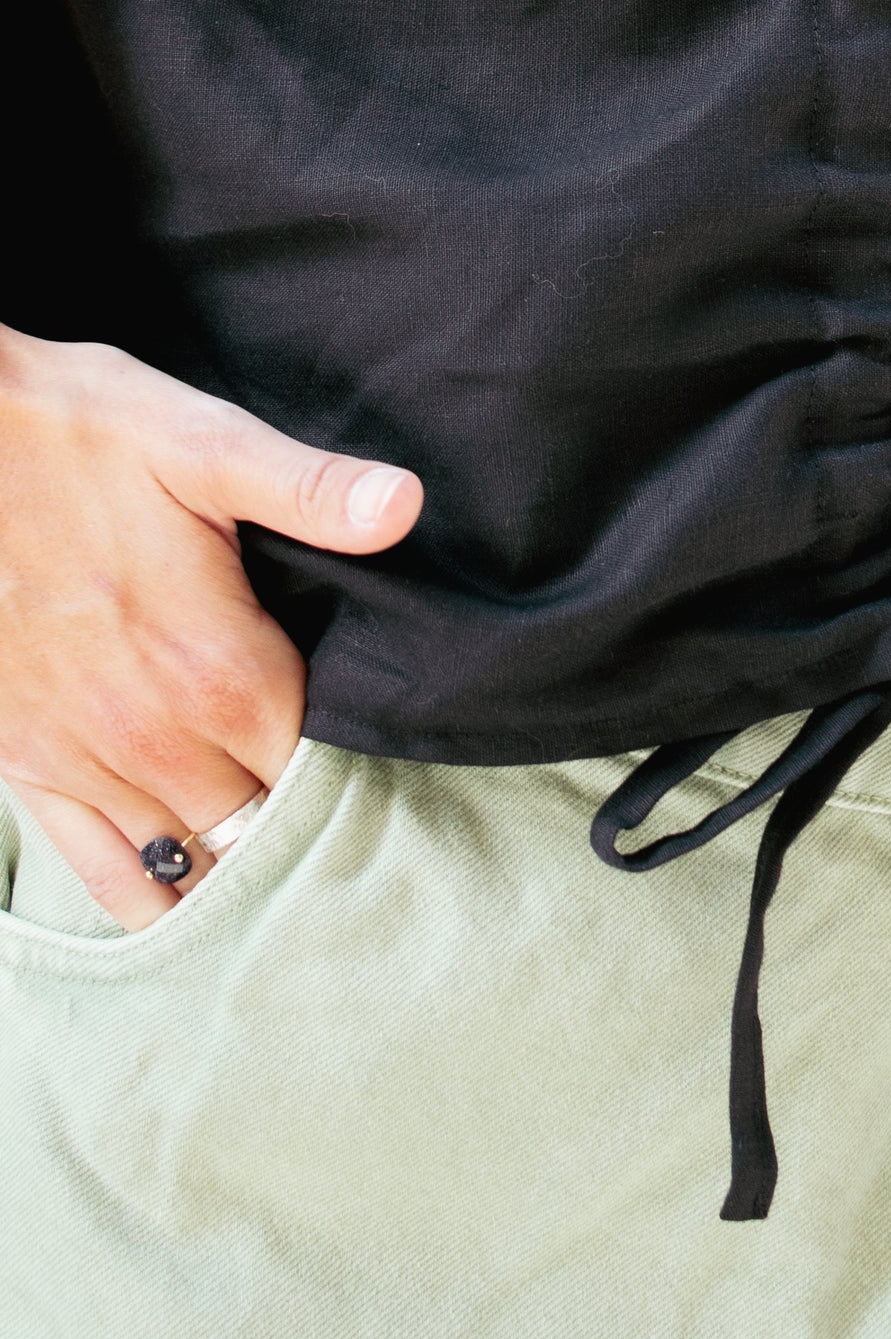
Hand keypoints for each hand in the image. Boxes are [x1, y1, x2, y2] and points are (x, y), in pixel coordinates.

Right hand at [0, 327, 420, 928]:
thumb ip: (308, 488)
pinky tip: (189, 903)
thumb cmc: (79, 435)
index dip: (357, 766)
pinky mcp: (27, 766)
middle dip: (303, 817)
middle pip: (262, 821)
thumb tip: (406, 502)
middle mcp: (154, 735)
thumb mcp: (202, 441)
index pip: (319, 767)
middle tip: (353, 813)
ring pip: (189, 858)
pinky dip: (151, 896)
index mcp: (218, 667)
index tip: (386, 756)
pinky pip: (98, 868)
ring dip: (237, 858)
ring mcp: (84, 761)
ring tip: (287, 858)